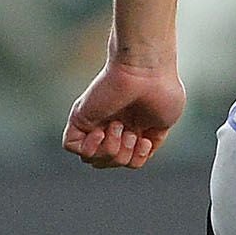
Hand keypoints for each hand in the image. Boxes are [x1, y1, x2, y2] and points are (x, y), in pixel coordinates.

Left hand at [62, 58, 184, 169]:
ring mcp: (95, 121)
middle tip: (130, 132)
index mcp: (132, 129)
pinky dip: (88, 147)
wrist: (147, 71)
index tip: (145, 140)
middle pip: (108, 163)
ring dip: (109, 151)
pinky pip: (72, 146)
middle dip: (123, 157)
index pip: (125, 161)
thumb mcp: (163, 125)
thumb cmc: (161, 91)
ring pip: (91, 159)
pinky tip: (100, 132)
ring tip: (118, 127)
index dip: (135, 160)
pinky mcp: (80, 115)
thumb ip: (149, 145)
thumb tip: (135, 150)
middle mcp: (112, 126)